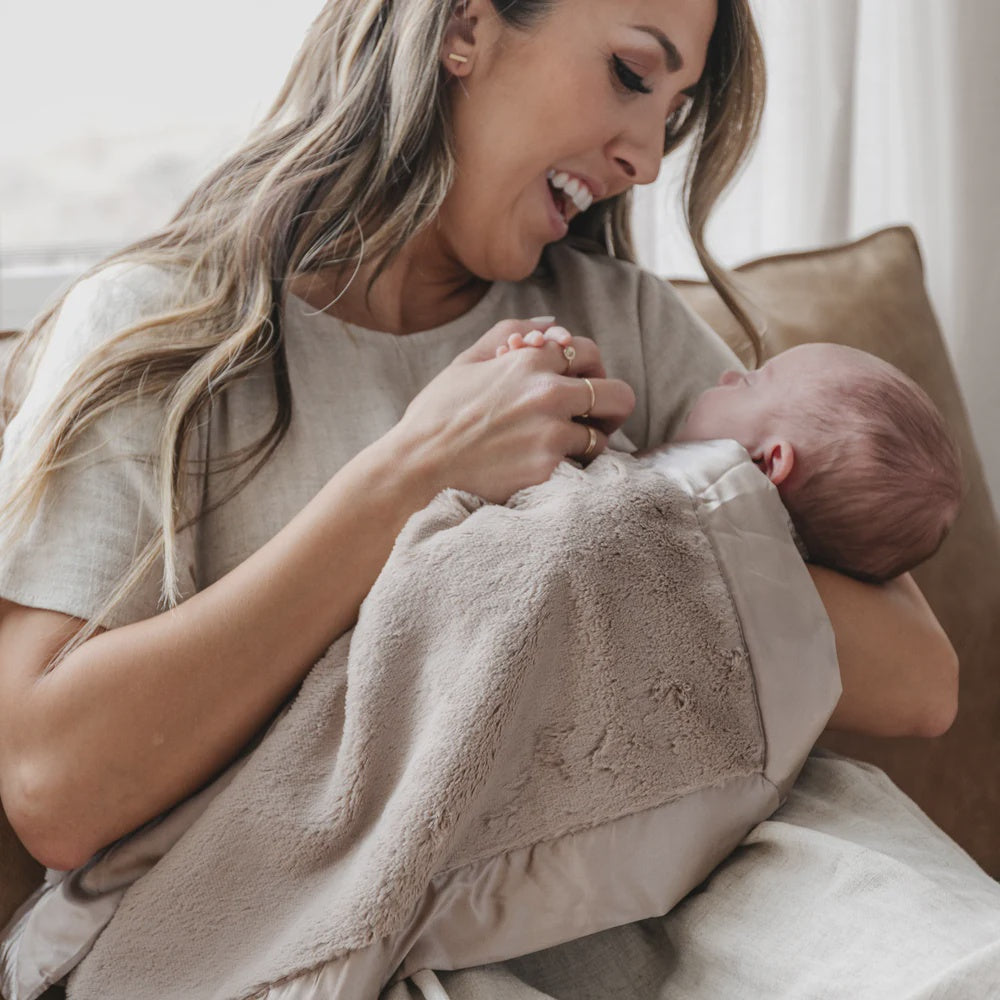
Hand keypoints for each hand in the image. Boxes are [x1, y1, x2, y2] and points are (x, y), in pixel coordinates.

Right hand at [391, 318, 635, 502]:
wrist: (416, 469)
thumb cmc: (435, 417)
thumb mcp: (465, 363)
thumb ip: (509, 334)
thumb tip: (551, 325)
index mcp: (529, 361)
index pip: (590, 351)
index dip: (588, 368)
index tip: (578, 384)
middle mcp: (548, 393)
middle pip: (618, 395)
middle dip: (612, 406)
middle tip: (598, 419)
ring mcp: (551, 434)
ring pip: (603, 437)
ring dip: (590, 442)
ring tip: (569, 448)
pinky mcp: (548, 470)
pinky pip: (581, 468)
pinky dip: (573, 469)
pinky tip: (551, 469)